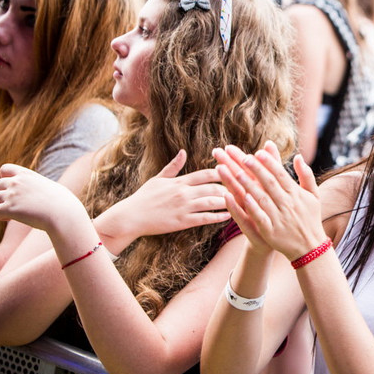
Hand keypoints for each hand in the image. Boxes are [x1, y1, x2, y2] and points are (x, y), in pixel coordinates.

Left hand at [0, 164, 86, 233]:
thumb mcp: (51, 187)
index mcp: (26, 174)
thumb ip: (40, 186)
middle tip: (15, 204)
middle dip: (3, 194)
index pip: (5, 169)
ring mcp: (11, 195)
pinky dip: (1, 216)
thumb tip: (39, 193)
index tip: (12, 188)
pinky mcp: (8, 208)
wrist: (63, 214)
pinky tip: (11, 219)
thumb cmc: (63, 203)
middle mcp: (16, 182)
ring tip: (14, 213)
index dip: (5, 178)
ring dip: (2, 206)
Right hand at [98, 150, 228, 244]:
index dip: (222, 172)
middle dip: (229, 188)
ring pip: (212, 202)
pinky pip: (205, 218)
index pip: (205, 174)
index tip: (234, 172)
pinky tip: (229, 215)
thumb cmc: (144, 197)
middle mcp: (183, 192)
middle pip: (213, 187)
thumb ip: (174, 166)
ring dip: (227, 201)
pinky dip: (218, 216)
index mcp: (179, 181)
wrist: (131, 217)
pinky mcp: (182, 221)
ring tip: (239, 201)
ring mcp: (184, 207)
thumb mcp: (158, 178)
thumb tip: (183, 152)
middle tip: (242, 188)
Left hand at [213, 141, 325, 260]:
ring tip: (235, 172)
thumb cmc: (310, 218)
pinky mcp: (270, 231)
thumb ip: (306, 175)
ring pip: (261, 198)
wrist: (309, 247)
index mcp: (296, 194)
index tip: (257, 152)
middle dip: (256, 169)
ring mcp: (278, 218)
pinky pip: (260, 217)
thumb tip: (298, 156)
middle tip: (243, 157)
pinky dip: (252, 208)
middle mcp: (287, 204)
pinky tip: (242, 198)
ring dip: (248, 185)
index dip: (269, 163)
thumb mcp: (313, 195)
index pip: (280, 174)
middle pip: (269, 183)